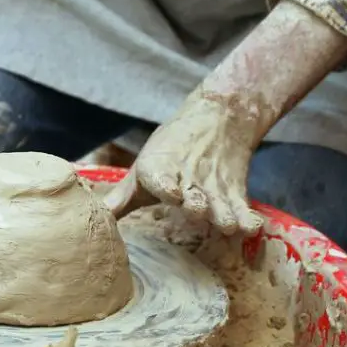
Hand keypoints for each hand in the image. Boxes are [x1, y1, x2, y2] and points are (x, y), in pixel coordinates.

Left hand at [105, 89, 264, 234]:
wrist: (218, 118)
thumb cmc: (170, 150)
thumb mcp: (143, 169)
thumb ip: (122, 198)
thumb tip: (97, 220)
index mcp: (158, 170)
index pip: (160, 179)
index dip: (166, 187)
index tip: (173, 193)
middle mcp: (187, 179)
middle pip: (194, 196)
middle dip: (196, 204)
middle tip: (197, 209)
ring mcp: (214, 188)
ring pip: (220, 204)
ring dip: (223, 215)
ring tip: (227, 224)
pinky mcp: (235, 192)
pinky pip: (243, 207)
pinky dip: (247, 218)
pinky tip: (250, 228)